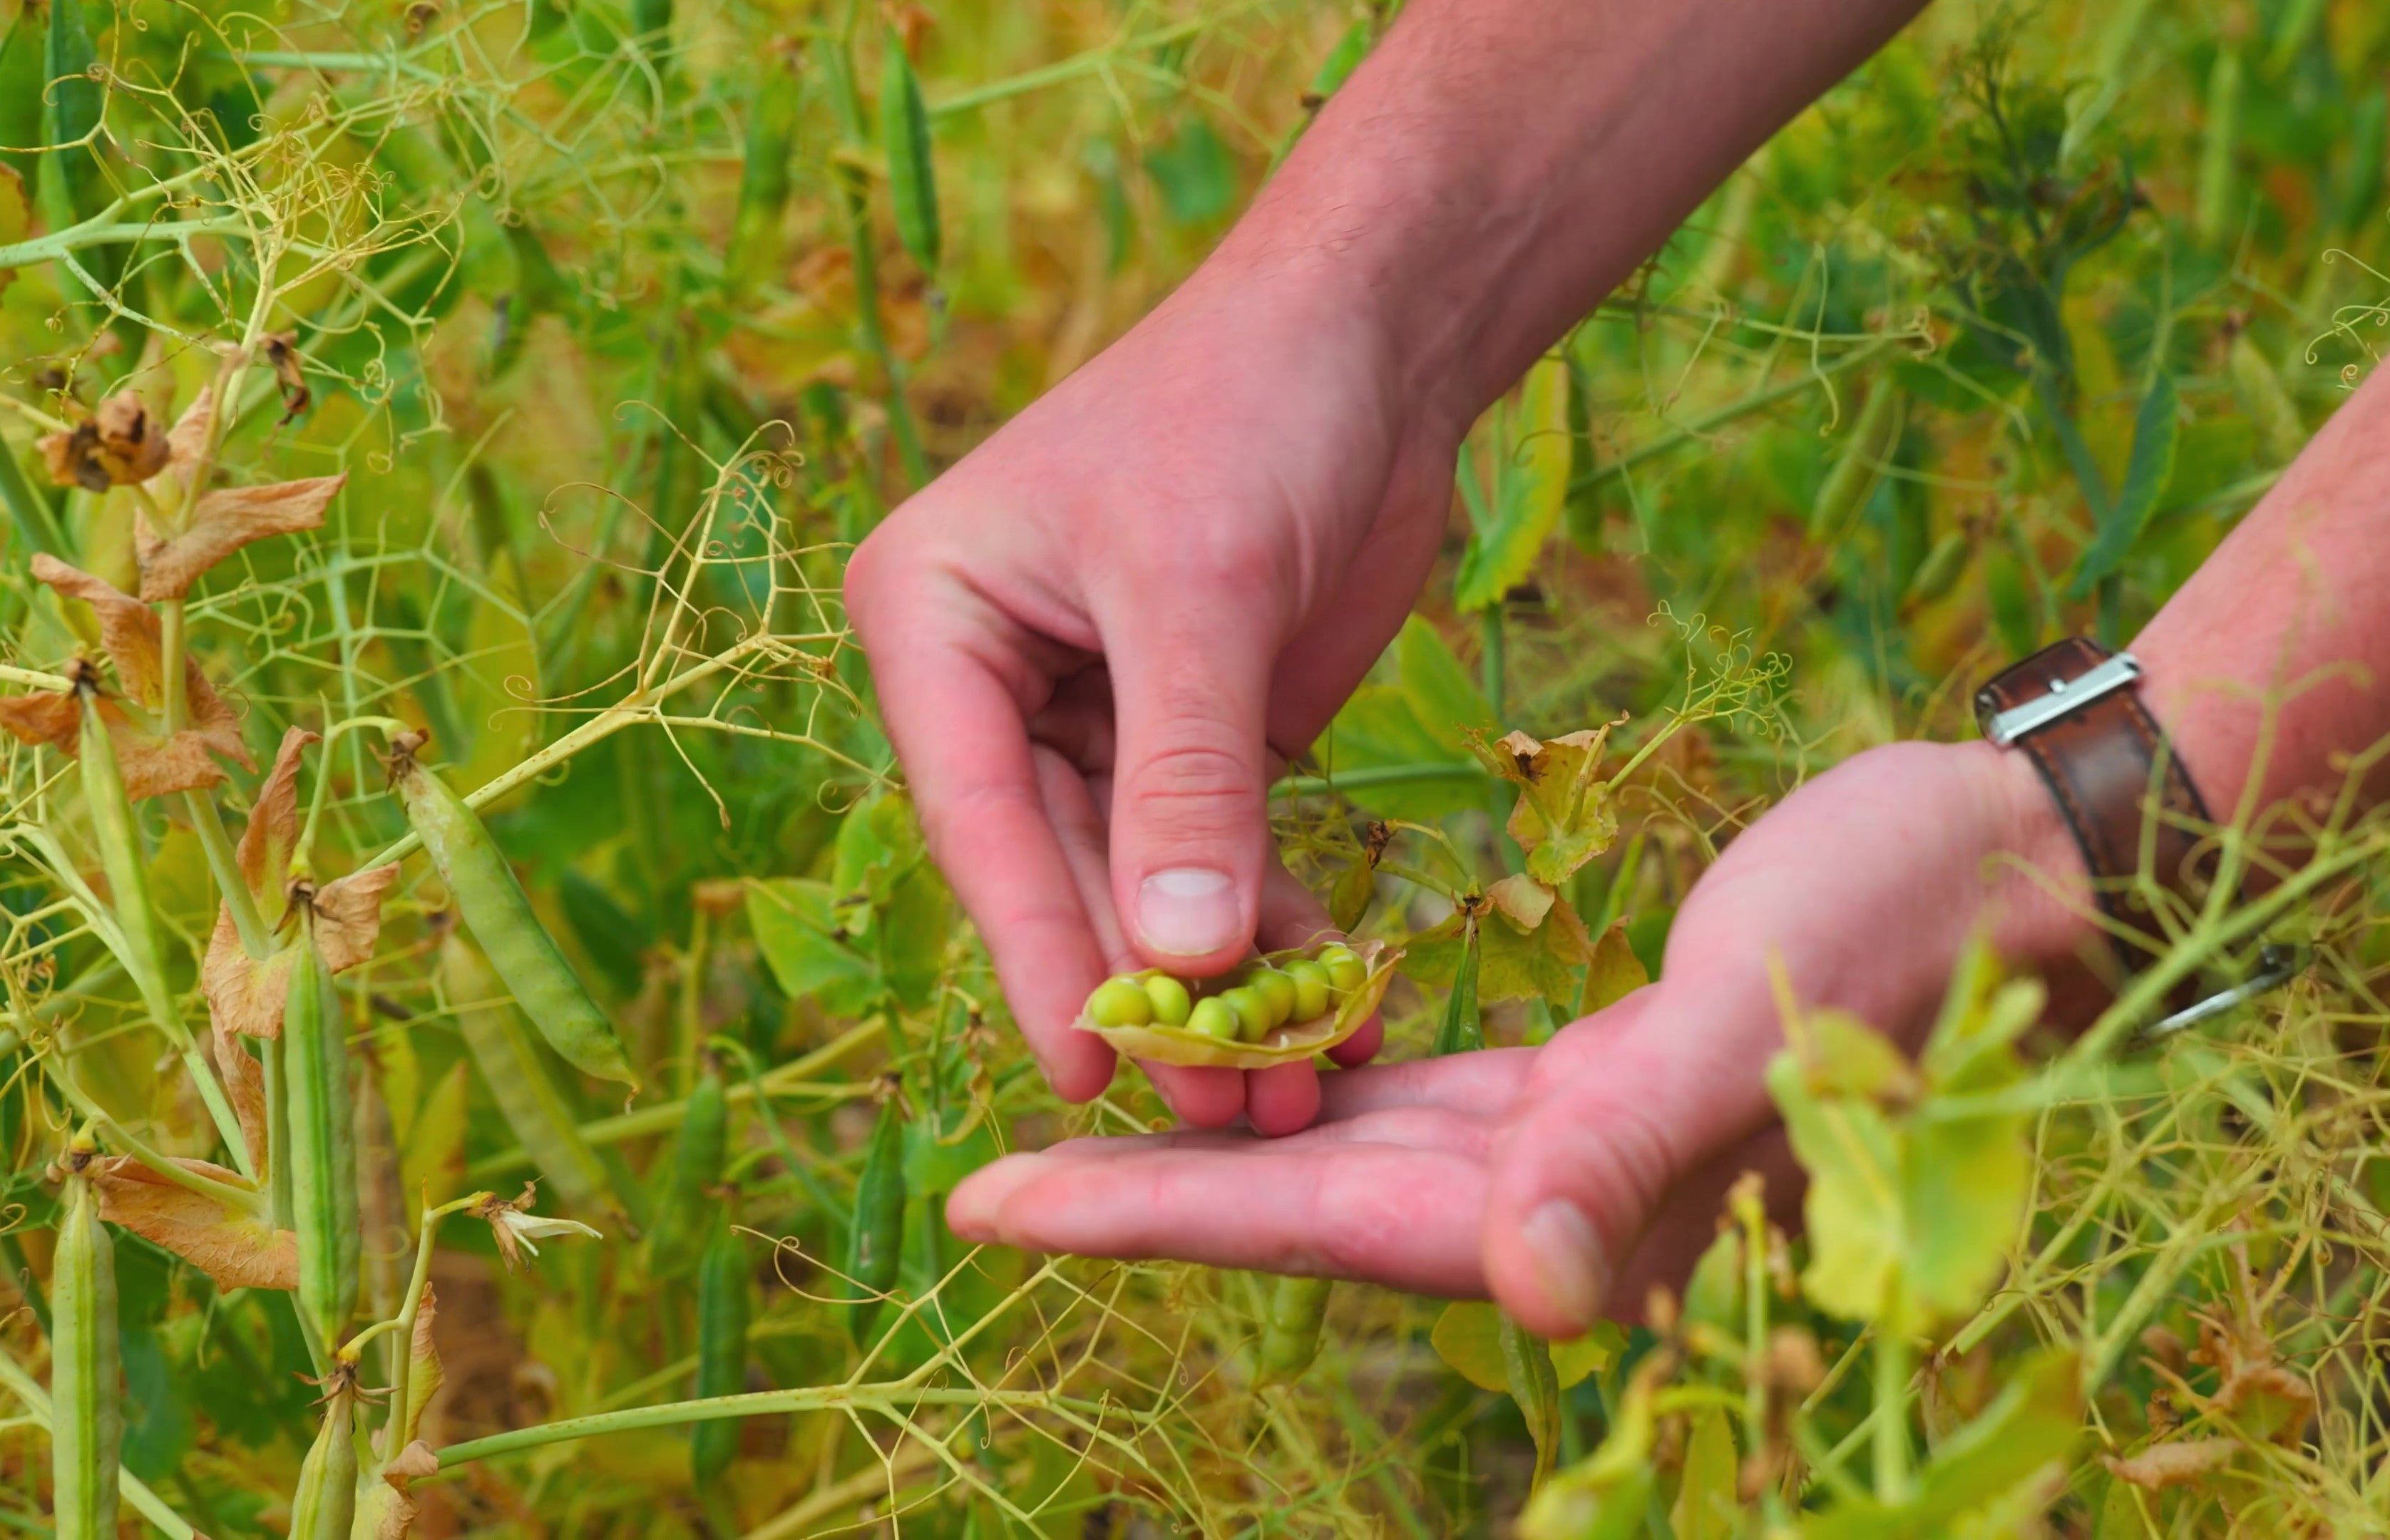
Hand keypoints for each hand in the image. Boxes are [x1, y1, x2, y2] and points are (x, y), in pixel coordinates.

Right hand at [845, 265, 1462, 1129]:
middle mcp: (994, 681)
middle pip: (1063, 870)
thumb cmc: (1249, 410)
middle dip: (1148, 989)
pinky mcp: (1196, 737)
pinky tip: (1324, 1010)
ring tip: (1288, 1092)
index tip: (1090, 1071)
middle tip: (1224, 1112)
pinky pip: (1218, 859)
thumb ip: (1187, 779)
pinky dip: (1271, 930)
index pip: (980, 819)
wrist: (1373, 334)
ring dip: (1215, 985)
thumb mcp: (1206, 594)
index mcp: (934, 621)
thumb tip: (1178, 960)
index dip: (1039, 951)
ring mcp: (1095, 716)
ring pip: (1144, 884)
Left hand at [947, 739, 2096, 1332]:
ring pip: (1356, 1147)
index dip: (1154, 1215)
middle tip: (988, 1177)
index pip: (1318, 1220)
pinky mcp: (1603, 1070)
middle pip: (1309, 1200)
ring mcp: (1579, 1139)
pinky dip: (1335, 1073)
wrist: (2017, 868)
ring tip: (1101, 1106)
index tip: (995, 1201)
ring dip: (1230, 1134)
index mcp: (1578, 1202)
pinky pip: (1425, 1092)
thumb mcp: (1759, 1012)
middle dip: (1151, 1193)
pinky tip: (1271, 1048)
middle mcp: (1563, 1194)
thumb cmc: (1904, 926)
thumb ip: (1641, 1145)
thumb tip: (1529, 1288)